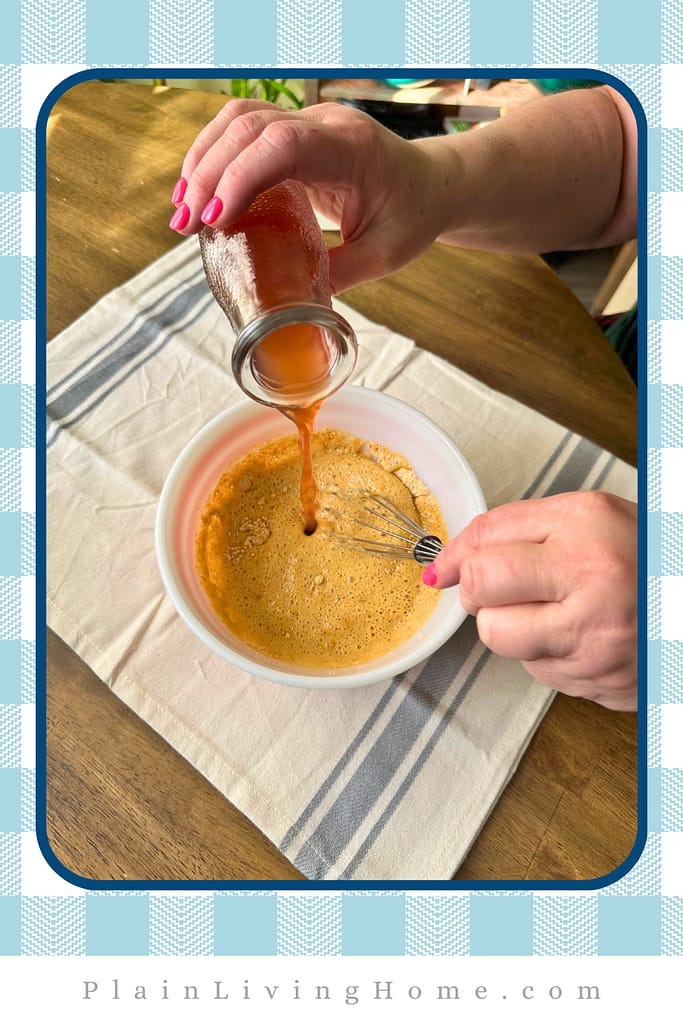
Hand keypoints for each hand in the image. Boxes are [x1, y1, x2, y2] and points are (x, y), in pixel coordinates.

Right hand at [169, 99, 446, 293]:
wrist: (433, 183)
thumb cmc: (414, 216)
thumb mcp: (385, 256)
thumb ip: (338, 275)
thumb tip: (289, 307)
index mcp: (352, 148)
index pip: (284, 144)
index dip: (241, 175)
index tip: (215, 218)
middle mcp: (326, 123)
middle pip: (250, 126)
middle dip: (208, 174)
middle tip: (184, 226)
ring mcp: (308, 120)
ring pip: (239, 119)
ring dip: (203, 161)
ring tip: (183, 212)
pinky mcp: (295, 131)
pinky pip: (244, 130)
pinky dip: (216, 158)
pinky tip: (200, 195)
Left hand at [424, 491, 637, 710]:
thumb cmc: (644, 557)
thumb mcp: (590, 518)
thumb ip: (517, 530)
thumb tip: (446, 564)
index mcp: (587, 524)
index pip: (486, 537)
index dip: (456, 554)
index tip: (445, 568)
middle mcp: (592, 579)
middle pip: (481, 587)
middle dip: (476, 590)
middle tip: (495, 588)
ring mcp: (596, 637)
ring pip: (498, 636)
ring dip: (506, 625)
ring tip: (545, 610)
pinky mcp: (598, 681)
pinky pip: (535, 670)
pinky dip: (544, 653)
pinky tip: (576, 635)